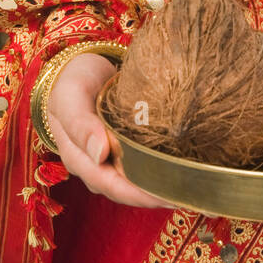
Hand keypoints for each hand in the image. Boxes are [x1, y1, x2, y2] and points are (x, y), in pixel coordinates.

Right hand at [46, 53, 178, 209]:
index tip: (170, 195)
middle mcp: (93, 165)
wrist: (79, 66)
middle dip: (156, 196)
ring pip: (134, 183)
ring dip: (159, 188)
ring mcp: (108, 158)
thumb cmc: (74, 80)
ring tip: (190, 187)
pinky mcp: (122, 148)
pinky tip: (178, 168)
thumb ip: (80, 123)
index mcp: (78, 158)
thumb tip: (98, 153)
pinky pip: (140, 165)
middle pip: (126, 191)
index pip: (111, 185)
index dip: (140, 195)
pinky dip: (157, 170)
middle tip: (190, 195)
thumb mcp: (71, 95)